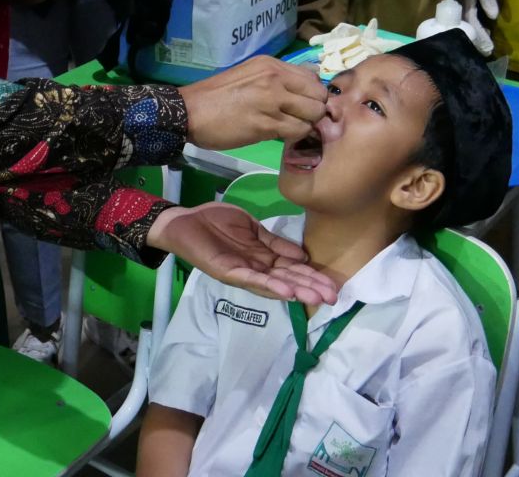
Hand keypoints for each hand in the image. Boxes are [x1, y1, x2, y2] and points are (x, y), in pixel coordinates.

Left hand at [148, 202, 338, 304]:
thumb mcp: (252, 227)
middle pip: (288, 279)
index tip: (332, 283)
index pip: (292, 268)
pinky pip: (251, 280)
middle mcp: (255, 268)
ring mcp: (242, 272)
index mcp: (262, 257)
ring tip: (315, 297)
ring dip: (295, 290)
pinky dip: (269, 285)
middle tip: (334, 297)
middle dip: (310, 288)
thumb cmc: (215, 221)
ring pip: (273, 284)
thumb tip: (302, 254)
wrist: (185, 221)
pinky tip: (286, 290)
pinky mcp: (228, 271)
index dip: (311, 275)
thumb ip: (274, 241)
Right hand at [178, 56, 327, 149]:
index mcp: (271, 65)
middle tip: (300, 119)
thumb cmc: (216, 96)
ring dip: (306, 125)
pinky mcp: (266, 124)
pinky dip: (295, 136)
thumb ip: (276, 79)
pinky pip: (298, 131)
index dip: (312, 94)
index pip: (313, 77)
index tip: (303, 105)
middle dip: (314, 110)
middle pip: (318, 96)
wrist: (189, 112)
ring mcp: (272, 101)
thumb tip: (304, 89)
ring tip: (290, 128)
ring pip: (313, 114)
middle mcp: (275, 78)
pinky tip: (281, 135)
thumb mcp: (249, 75)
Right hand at [460, 0, 497, 56]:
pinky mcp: (461, 8)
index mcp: (462, 4)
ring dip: (475, 37)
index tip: (488, 47)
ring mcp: (458, 9)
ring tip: (485, 45)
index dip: (479, 36)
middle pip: (465, 30)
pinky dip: (475, 30)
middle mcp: (458, 9)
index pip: (470, 24)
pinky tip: (484, 32)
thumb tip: (493, 16)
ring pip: (465, 27)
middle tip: (486, 52)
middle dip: (476, 41)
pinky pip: (467, 23)